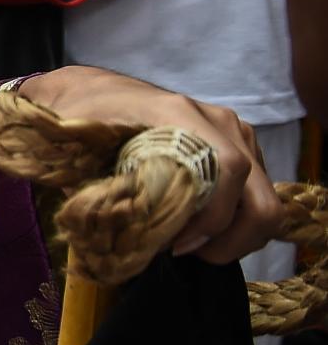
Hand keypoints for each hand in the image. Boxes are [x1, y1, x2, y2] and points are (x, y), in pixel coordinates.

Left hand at [15, 67, 283, 263]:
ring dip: (234, 236)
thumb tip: (120, 236)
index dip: (211, 218)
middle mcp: (218, 122)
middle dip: (229, 239)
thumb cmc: (82, 120)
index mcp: (179, 116)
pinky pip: (256, 196)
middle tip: (184, 252)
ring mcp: (234, 134)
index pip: (226, 169)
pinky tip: (196, 230)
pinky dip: (234, 223)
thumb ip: (101, 190)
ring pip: (264, 202)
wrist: (92, 91)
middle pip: (260, 197)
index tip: (175, 245)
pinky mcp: (238, 147)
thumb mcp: (80, 153)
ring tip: (188, 245)